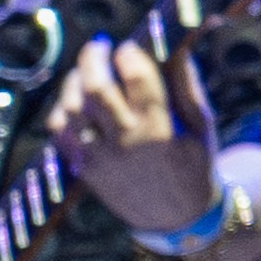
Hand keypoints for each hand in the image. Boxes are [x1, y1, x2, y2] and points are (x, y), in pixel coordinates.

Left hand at [54, 31, 219, 238]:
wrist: (174, 217)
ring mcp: (100, 157)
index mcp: (160, 129)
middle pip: (95, 88)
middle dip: (94, 58)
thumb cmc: (194, 162)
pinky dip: (63, 108)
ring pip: (70, 107)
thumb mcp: (201, 124)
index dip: (129, 53)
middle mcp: (125, 142)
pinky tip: (77, 100)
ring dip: (75, 81)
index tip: (129, 46)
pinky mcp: (83, 168)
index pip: (137, 77)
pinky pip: (59, 130)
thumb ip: (186, 83)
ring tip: (87, 72)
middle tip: (100, 46)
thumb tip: (174, 44)